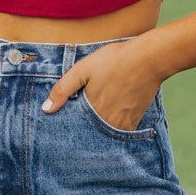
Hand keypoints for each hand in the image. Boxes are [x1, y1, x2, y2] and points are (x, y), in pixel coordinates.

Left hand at [41, 33, 161, 130]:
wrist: (150, 58)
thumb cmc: (115, 60)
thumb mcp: (83, 69)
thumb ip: (63, 89)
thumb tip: (46, 109)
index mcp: (92, 111)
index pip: (75, 130)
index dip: (67, 130)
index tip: (60, 132)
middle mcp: (108, 122)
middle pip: (90, 136)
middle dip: (82, 134)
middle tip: (73, 134)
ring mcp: (124, 123)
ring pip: (105, 135)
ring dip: (97, 133)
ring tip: (91, 124)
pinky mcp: (135, 119)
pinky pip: (120, 132)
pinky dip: (112, 129)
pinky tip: (107, 119)